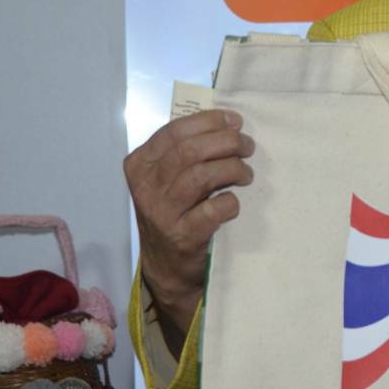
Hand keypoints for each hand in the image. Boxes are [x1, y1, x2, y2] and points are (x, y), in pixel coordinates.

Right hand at [123, 109, 254, 354]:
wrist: (168, 267)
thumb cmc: (174, 213)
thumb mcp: (168, 179)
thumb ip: (186, 152)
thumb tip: (228, 124)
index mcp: (140, 165)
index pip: (174, 131)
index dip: (209, 121)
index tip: (235, 121)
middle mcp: (146, 187)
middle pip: (190, 151)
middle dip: (227, 142)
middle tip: (247, 147)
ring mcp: (161, 213)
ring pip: (202, 176)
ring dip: (233, 169)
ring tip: (246, 174)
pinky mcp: (181, 236)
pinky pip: (213, 209)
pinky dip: (230, 202)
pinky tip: (234, 204)